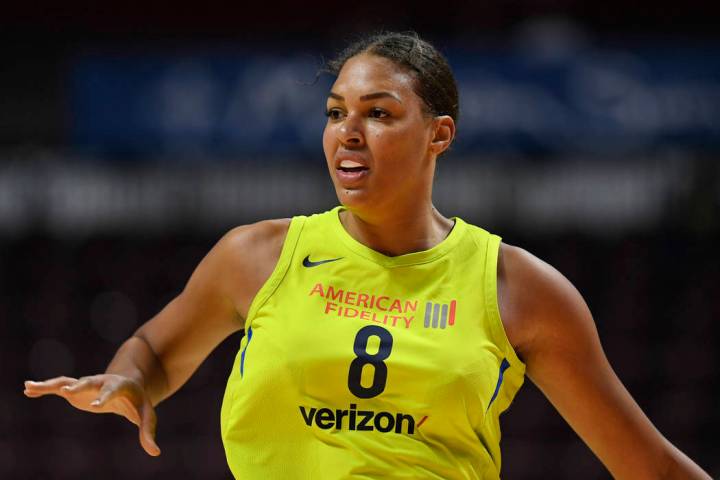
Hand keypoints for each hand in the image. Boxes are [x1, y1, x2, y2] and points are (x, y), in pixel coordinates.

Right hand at [23, 375, 160, 455]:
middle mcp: (101, 382)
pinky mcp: (76, 390)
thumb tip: (155, 453)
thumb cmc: (138, 402)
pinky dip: (44, 388)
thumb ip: (148, 431)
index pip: (113, 391)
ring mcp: (87, 384)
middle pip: (89, 382)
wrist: (127, 384)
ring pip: (68, 382)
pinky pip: (58, 387)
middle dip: (78, 386)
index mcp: (120, 386)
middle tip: (66, 391)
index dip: (105, 397)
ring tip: (31, 386)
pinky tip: (28, 390)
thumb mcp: (146, 415)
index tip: (96, 406)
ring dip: (51, 385)